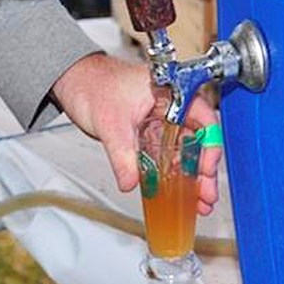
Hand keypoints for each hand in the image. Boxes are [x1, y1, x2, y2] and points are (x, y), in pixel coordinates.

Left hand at [51, 54, 222, 214]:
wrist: (73, 81)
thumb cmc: (93, 83)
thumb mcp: (110, 122)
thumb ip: (122, 155)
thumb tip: (131, 181)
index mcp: (172, 93)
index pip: (205, 120)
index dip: (210, 146)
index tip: (206, 169)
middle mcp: (171, 108)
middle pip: (197, 142)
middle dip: (203, 171)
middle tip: (206, 195)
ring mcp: (160, 123)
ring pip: (183, 153)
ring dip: (190, 178)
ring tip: (197, 202)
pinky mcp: (148, 136)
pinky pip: (165, 158)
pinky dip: (171, 176)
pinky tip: (177, 194)